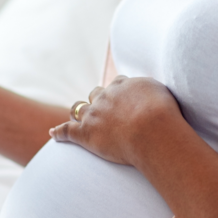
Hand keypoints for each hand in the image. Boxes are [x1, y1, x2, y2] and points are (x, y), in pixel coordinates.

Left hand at [49, 76, 185, 165]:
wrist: (152, 129)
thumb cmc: (164, 113)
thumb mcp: (164, 94)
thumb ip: (156, 92)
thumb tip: (158, 93)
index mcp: (125, 85)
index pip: (118, 84)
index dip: (119, 91)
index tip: (123, 96)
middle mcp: (106, 96)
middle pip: (97, 94)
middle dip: (98, 99)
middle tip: (103, 108)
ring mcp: (94, 114)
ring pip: (80, 109)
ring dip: (80, 113)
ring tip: (79, 118)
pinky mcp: (85, 133)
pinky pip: (67, 131)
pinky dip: (59, 132)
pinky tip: (53, 133)